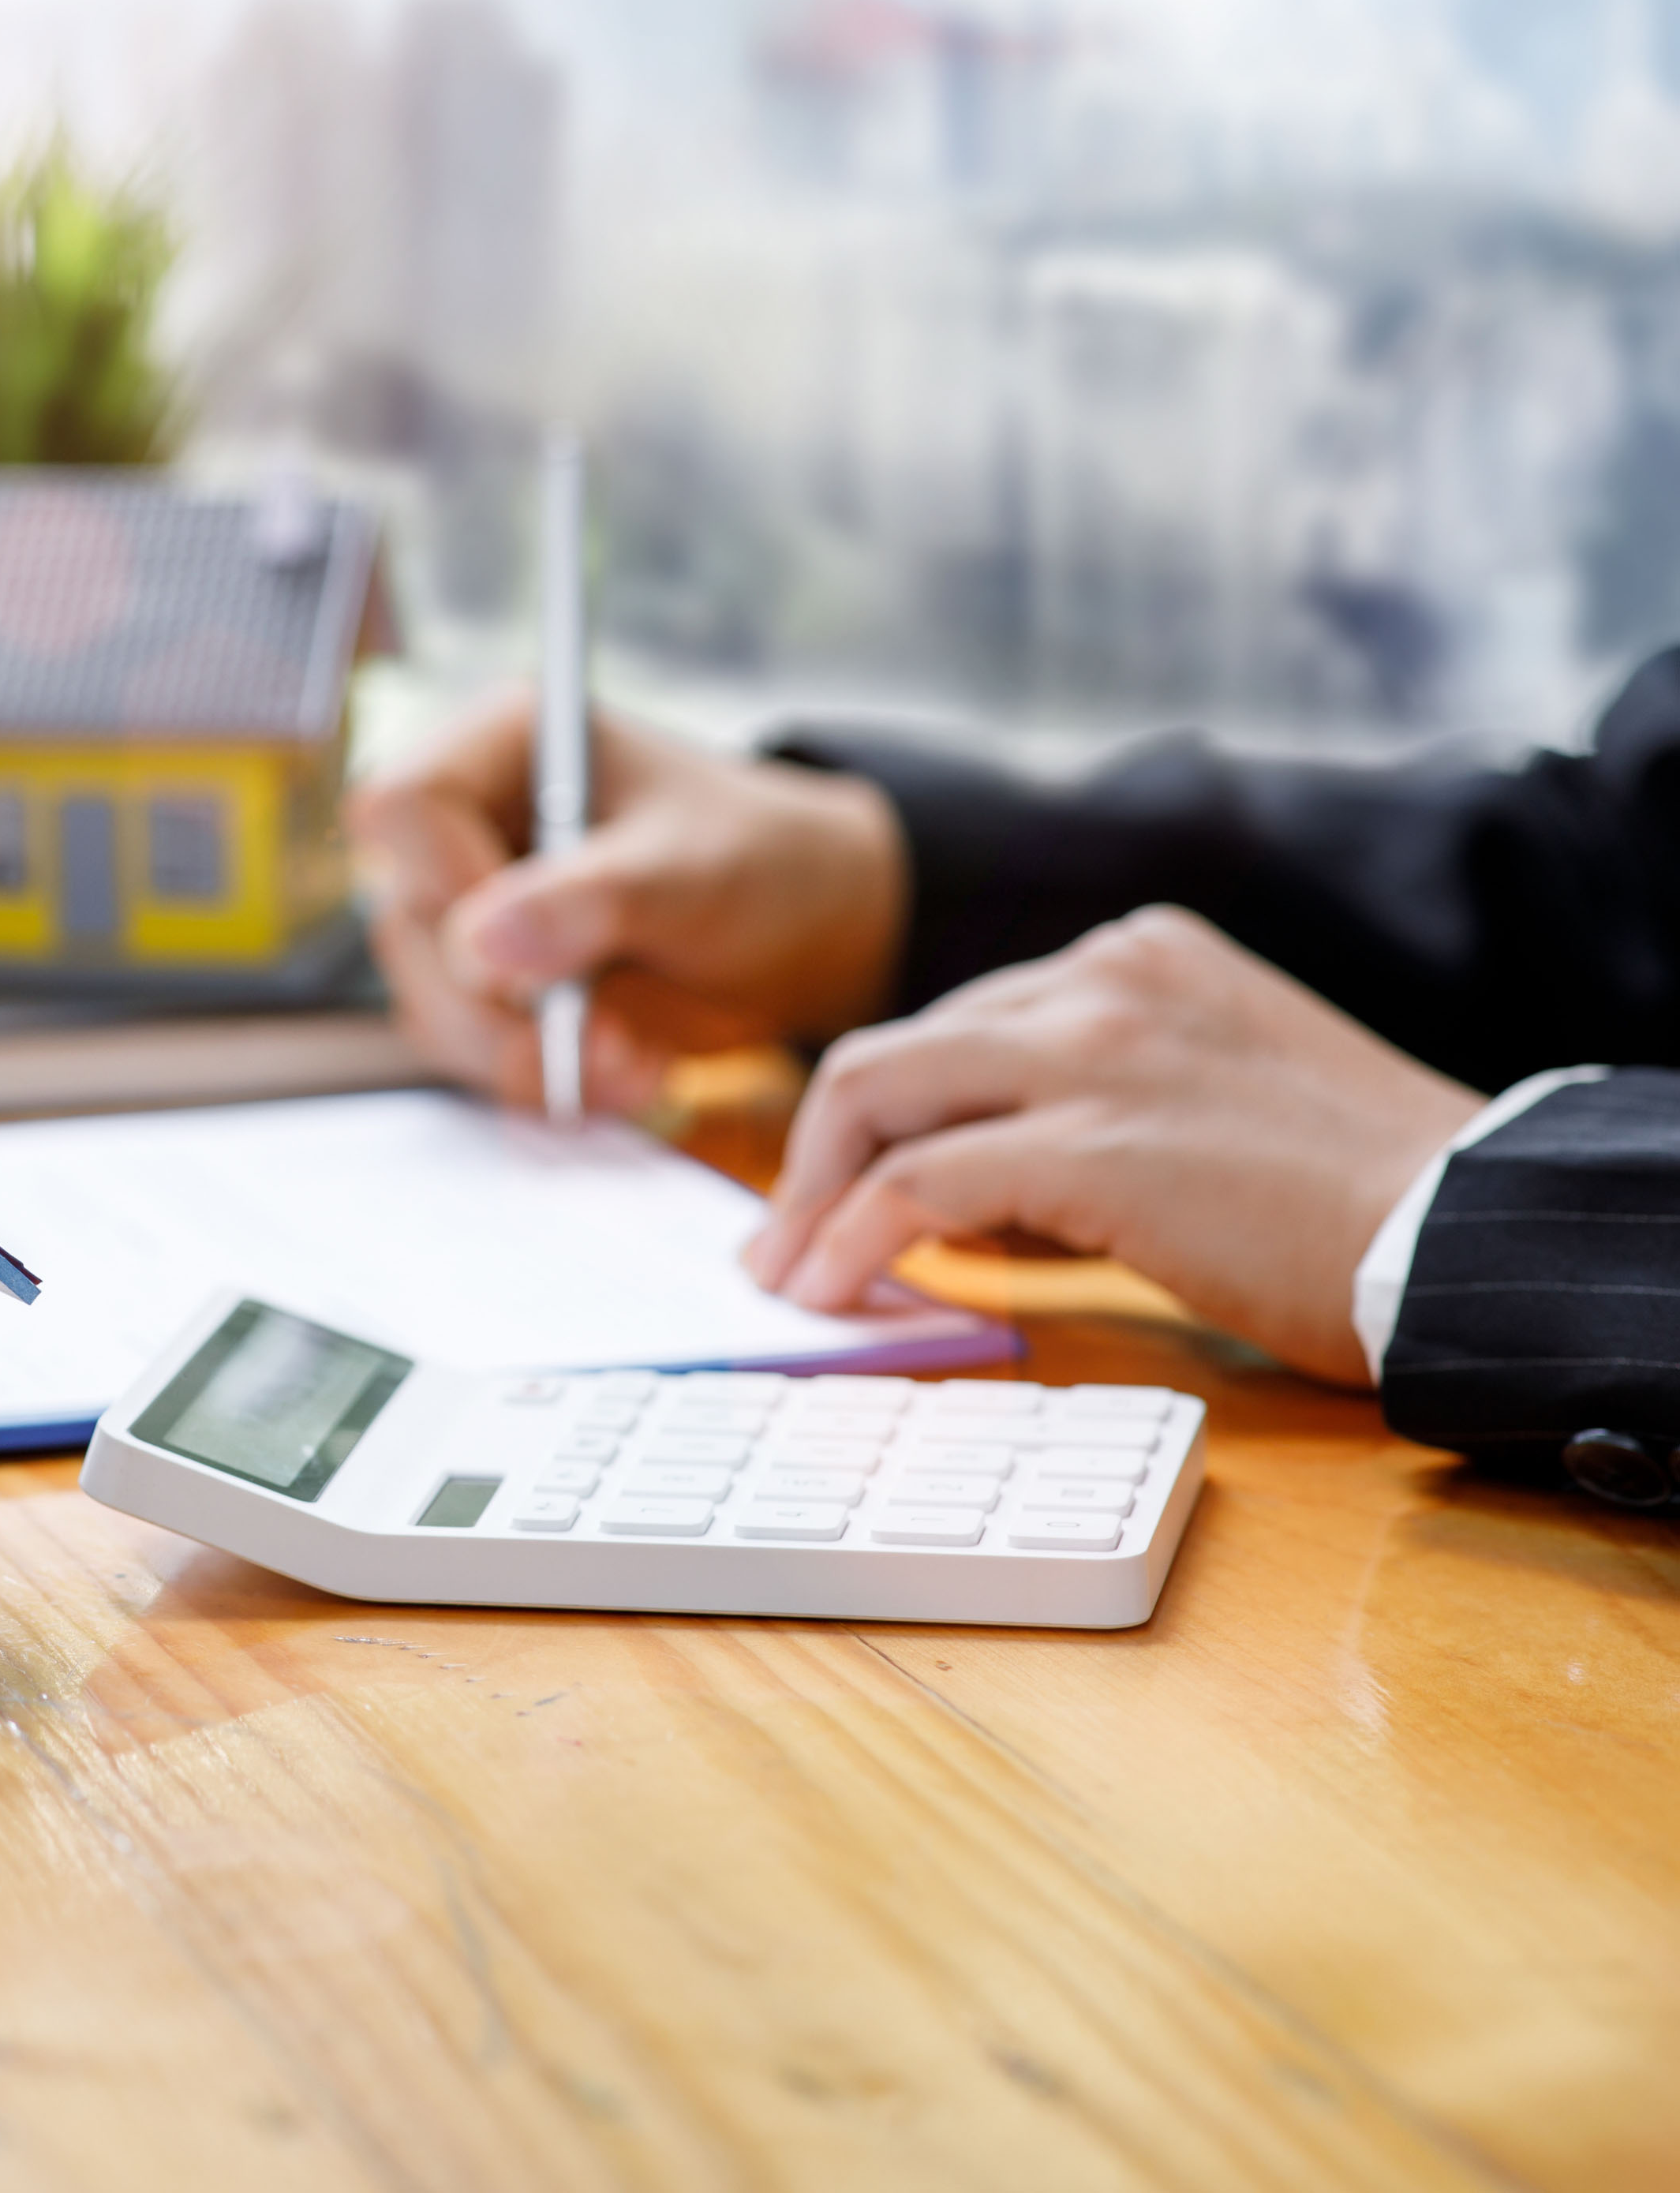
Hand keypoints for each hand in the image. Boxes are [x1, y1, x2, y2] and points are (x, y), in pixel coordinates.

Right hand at [345, 697, 909, 1114]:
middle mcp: (464, 829)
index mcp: (502, 748)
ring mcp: (466, 916)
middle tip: (604, 1040)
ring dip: (526, 1057)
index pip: (405, 805)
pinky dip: (541, 1081)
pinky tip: (620, 1074)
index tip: (529, 944)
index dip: (447, 879)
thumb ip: (590, 898)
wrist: (797, 935)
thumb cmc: (754, 862)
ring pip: (431, 1004)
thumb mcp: (691, 870)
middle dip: (505, 1005)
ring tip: (631, 1064)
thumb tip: (480, 945)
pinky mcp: (484, 992)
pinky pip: (468, 1054)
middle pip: (410, 923)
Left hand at [741, 906, 1484, 1382]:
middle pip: (891, 1052)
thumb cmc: (1356, 1199)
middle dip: (815, 1151)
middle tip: (782, 1240)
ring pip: (876, 1096)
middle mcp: (1103, 978)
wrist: (1466, 1227)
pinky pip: (916, 1184)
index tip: (840, 1187)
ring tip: (789, 1277)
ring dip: (811, 1198)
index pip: (958, 1025)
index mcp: (1137, 957)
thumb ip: (1085, 1121)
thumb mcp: (1205, 1106)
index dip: (886, 1117)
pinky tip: (833, 1291)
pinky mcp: (1090, 1144)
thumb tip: (953, 1204)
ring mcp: (1091, 1052)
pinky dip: (851, 1240)